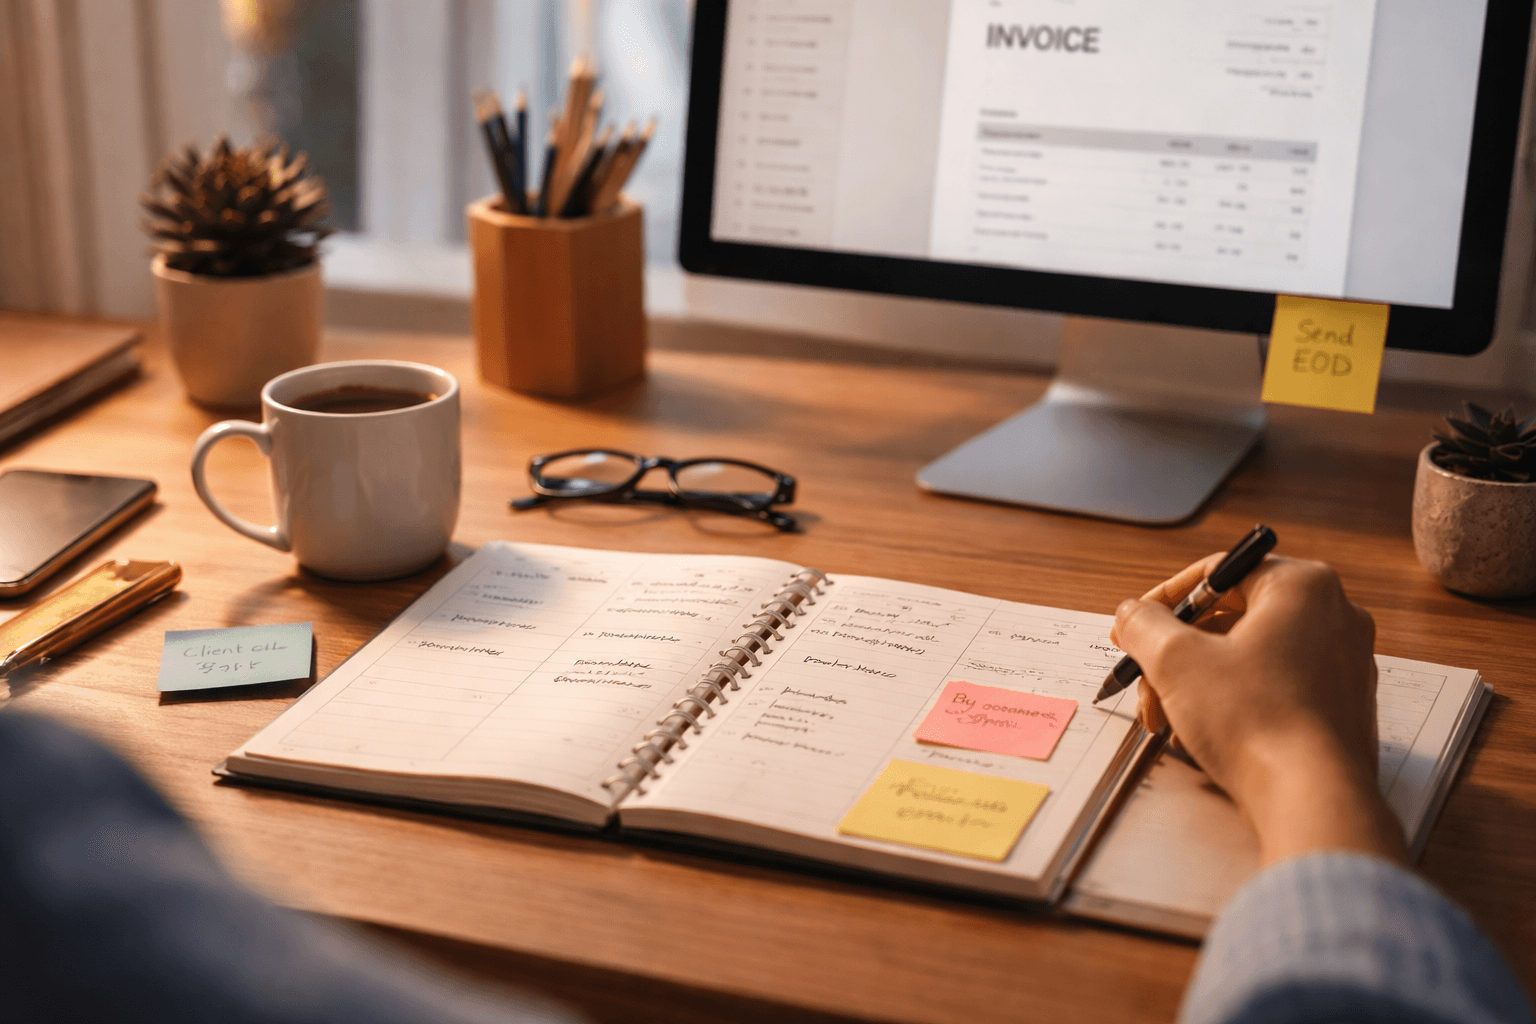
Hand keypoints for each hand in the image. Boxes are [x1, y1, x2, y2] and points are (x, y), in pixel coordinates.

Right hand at [1110, 555, 1406, 866]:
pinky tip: (1203, 735)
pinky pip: (1275, 688)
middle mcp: (1334, 616)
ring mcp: (1345, 663)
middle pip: (1230, 619)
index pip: (1218, 573)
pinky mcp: (1342, 705)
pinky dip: (1234, 703)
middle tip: (1145, 681)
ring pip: (1249, 657)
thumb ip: (1144, 624)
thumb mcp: (1176, 660)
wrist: (1311, 797)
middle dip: (1177, 655)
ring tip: (1166, 720)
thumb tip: (1132, 613)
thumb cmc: (1254, 720)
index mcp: (1302, 586)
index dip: (1164, 601)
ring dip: (1197, 683)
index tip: (1134, 628)